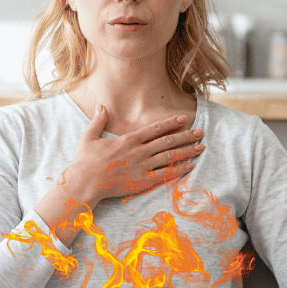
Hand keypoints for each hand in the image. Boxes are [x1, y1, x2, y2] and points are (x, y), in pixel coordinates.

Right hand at [66, 105, 203, 201]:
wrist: (85, 182)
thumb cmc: (85, 161)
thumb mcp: (89, 136)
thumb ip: (98, 120)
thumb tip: (101, 105)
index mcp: (129, 140)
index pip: (155, 129)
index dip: (171, 123)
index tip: (184, 119)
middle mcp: (139, 151)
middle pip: (168, 141)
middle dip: (186, 136)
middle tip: (201, 132)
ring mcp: (142, 167)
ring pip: (170, 157)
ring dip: (187, 151)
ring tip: (201, 147)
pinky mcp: (142, 182)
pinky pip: (165, 175)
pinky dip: (179, 170)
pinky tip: (191, 166)